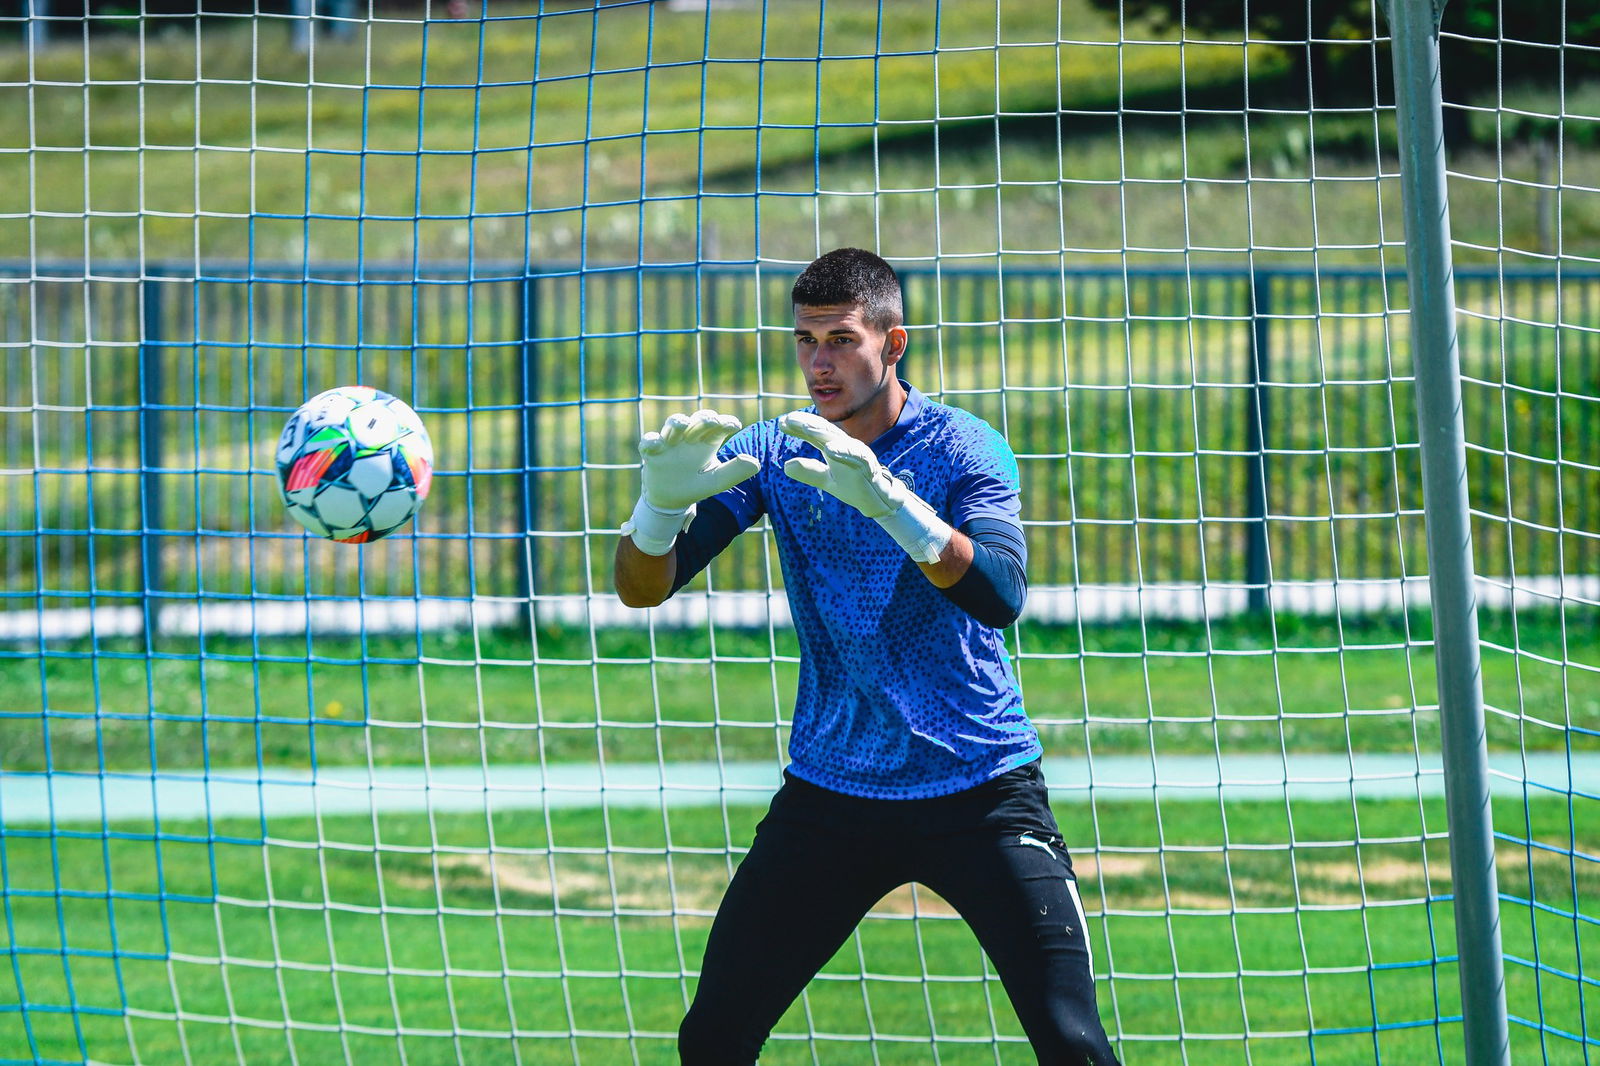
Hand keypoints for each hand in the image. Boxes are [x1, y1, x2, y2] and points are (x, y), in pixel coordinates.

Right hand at [624, 409, 757, 555]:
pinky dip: (651, 440)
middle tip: (712, 421)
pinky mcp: (652, 452)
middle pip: (697, 420)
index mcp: (708, 441)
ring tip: (683, 423)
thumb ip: (735, 472)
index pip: (719, 426)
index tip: (734, 425)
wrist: (671, 501)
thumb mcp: (717, 481)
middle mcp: (690, 437)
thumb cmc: (696, 485)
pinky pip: (649, 442)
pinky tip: (657, 444)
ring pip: (673, 424)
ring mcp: (671, 442)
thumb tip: (756, 462)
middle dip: (704, 418)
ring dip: (677, 422)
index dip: (726, 422)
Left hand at [777, 411, 906, 518]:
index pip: (814, 434)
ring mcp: (858, 454)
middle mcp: (845, 446)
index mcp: (834, 448)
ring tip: (806, 428)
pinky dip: (844, 451)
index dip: (799, 428)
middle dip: (807, 423)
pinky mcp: (868, 466)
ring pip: (839, 440)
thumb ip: (809, 471)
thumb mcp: (827, 480)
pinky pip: (856, 456)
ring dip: (822, 433)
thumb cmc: (854, 486)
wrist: (879, 500)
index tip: (782, 423)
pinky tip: (830, 449)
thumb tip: (786, 465)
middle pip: (824, 431)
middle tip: (789, 419)